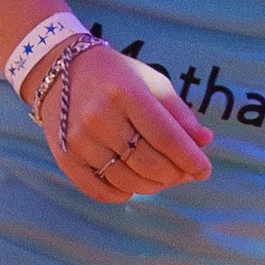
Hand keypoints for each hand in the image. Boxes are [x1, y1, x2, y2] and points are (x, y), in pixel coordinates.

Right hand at [31, 45, 213, 203]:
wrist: (59, 71)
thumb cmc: (115, 76)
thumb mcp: (150, 81)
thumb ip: (179, 112)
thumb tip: (205, 142)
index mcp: (126, 92)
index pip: (166, 137)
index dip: (190, 159)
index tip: (204, 170)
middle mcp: (99, 117)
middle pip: (149, 163)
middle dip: (175, 175)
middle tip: (185, 174)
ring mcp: (79, 140)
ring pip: (128, 181)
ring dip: (153, 186)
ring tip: (162, 177)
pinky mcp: (66, 158)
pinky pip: (100, 190)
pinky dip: (123, 194)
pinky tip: (134, 185)